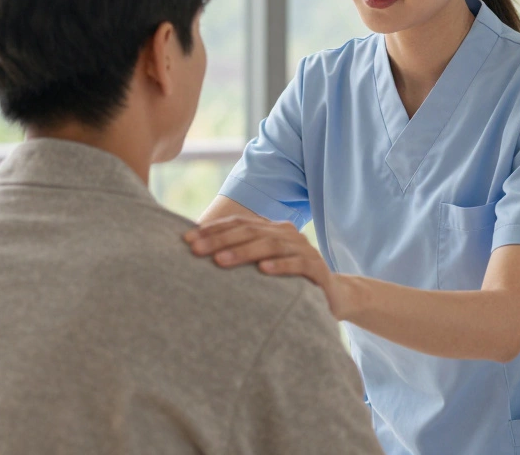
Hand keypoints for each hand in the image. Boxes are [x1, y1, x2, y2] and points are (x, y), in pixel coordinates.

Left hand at [184, 217, 348, 318]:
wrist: (334, 295)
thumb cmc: (288, 281)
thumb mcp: (262, 265)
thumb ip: (239, 256)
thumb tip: (196, 253)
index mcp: (272, 229)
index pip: (238, 224)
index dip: (212, 230)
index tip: (186, 241)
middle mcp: (287, 234)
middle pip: (250, 232)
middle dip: (220, 240)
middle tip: (195, 251)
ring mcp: (304, 249)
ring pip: (270, 245)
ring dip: (243, 252)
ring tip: (220, 261)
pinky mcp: (318, 269)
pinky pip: (298, 264)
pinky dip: (280, 266)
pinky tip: (263, 270)